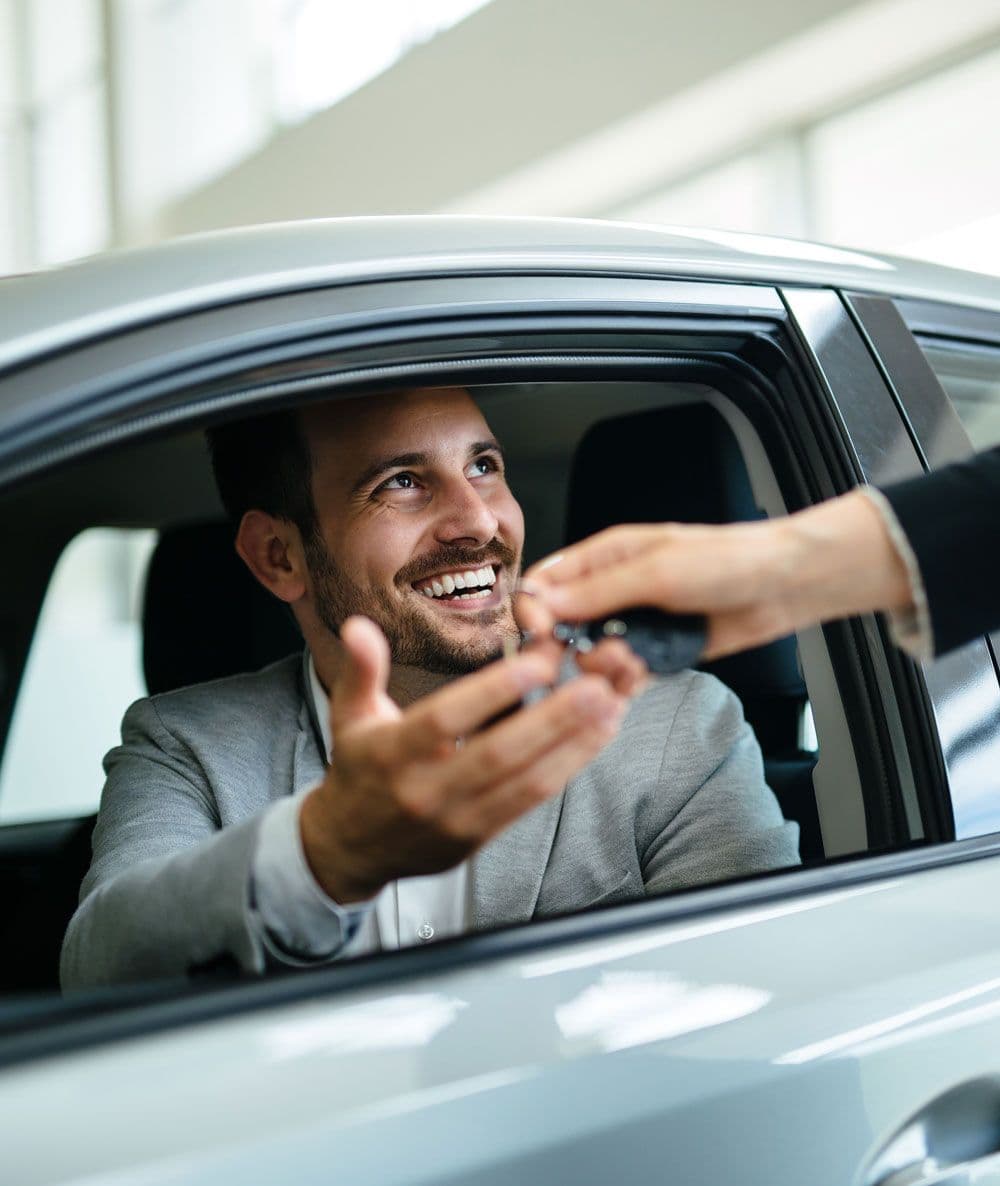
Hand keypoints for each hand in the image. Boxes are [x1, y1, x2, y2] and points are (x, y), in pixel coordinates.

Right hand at [299, 616, 640, 903]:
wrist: (352, 848)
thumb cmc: (359, 770)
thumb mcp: (350, 715)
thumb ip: (361, 669)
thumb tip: (359, 626)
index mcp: (393, 754)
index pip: (446, 719)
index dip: (493, 692)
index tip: (536, 662)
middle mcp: (427, 790)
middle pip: (499, 754)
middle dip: (553, 719)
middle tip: (596, 684)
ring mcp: (457, 819)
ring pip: (525, 782)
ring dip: (573, 744)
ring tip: (610, 705)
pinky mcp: (480, 837)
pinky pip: (530, 802)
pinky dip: (566, 767)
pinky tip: (596, 737)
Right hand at [518, 492, 914, 660]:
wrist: (783, 585)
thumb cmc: (728, 560)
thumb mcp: (657, 571)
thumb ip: (598, 591)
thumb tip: (542, 603)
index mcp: (604, 557)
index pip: (545, 584)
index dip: (534, 611)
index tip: (543, 636)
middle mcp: (613, 591)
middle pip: (562, 626)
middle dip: (569, 648)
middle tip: (592, 659)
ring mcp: (635, 623)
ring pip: (592, 656)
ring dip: (604, 668)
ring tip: (633, 664)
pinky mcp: (657, 652)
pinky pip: (624, 675)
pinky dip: (625, 683)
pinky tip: (638, 678)